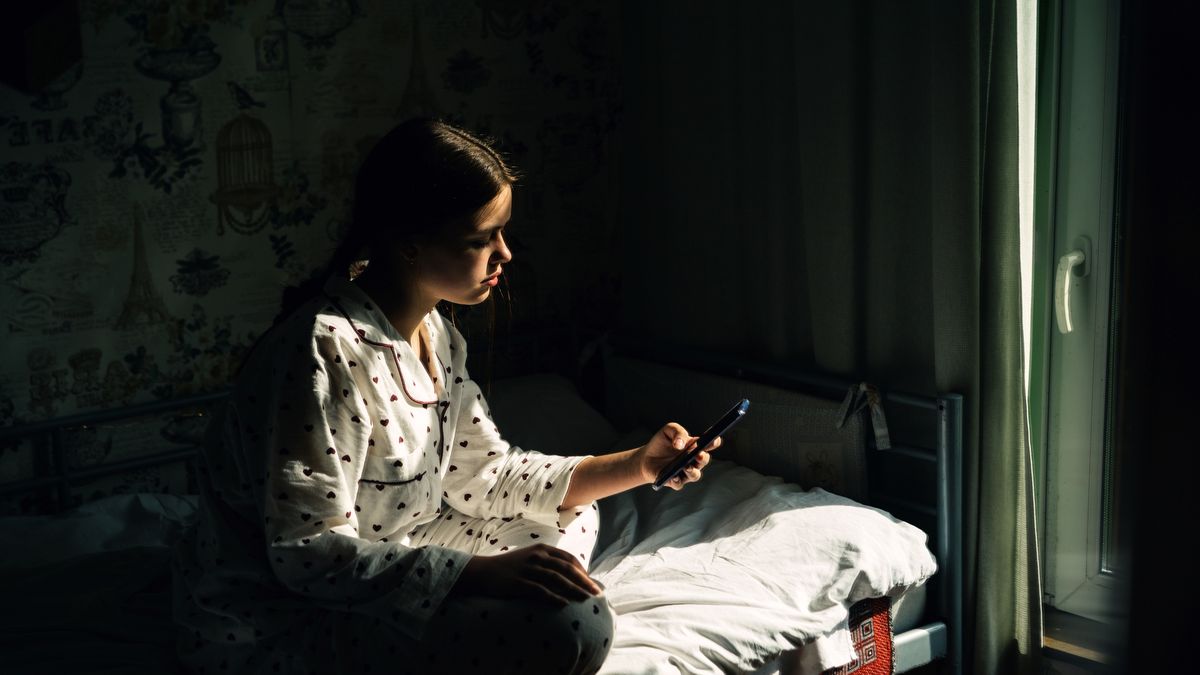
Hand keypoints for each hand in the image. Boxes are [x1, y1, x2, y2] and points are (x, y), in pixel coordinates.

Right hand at [453, 544, 602, 606]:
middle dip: (584, 581)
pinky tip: (564, 605)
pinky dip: (554, 597)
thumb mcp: (530, 558)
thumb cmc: (510, 567)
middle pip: (567, 569)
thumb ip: (548, 563)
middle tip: (597, 593)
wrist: (482, 572)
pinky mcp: (518, 583)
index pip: (569, 559)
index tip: (592, 583)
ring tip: (586, 600)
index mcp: (542, 549)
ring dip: (574, 590)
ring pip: (557, 579)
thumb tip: (568, 576)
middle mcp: (537, 557)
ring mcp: (528, 569)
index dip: (583, 571)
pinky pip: (540, 590)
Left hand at [635, 423, 718, 489]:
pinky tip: (673, 477)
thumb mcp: (668, 430)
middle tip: (698, 454)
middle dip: (703, 458)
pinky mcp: (674, 481)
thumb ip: (678, 432)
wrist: (646, 456)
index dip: (714, 442)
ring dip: (692, 471)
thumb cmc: (661, 442)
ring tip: (686, 467)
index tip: (714, 439)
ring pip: (695, 475)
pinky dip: (677, 481)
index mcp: (695, 446)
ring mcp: (685, 472)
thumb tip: (681, 444)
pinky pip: (679, 483)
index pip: (709, 444)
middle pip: (704, 460)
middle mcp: (693, 460)